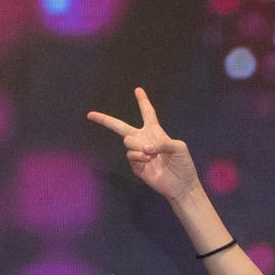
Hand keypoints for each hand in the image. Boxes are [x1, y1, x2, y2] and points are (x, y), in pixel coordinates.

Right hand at [84, 87, 202, 206]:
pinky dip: (139, 157)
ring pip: (127, 141)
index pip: (148, 113)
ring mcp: (138, 153)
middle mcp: (144, 140)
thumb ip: (163, 142)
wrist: (180, 185)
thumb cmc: (183, 164)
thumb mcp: (179, 147)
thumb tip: (145, 148)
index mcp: (155, 131)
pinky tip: (149, 161)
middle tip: (91, 114)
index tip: (138, 89)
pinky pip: (130, 155)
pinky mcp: (136, 166)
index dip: (143, 101)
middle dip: (105, 120)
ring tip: (151, 154)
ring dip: (138, 146)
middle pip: (121, 127)